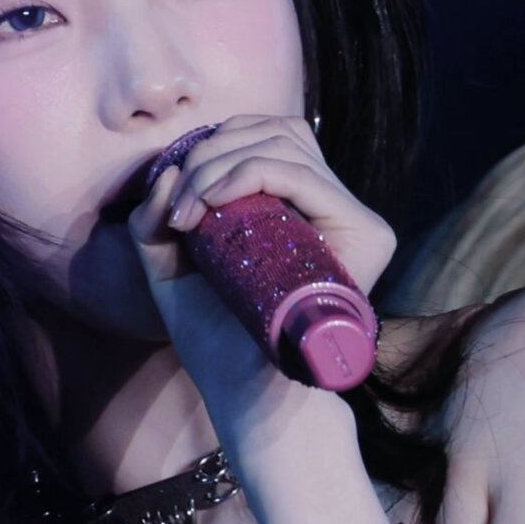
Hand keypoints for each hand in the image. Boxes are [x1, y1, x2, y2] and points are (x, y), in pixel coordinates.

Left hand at [125, 114, 396, 427]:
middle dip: (210, 152)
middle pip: (277, 130)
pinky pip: (299, 173)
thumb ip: (157, 219)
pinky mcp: (367, 233)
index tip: (170, 202)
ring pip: (285, 143)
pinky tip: (208, 202)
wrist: (246, 393)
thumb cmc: (215, 339)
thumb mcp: (170, 269)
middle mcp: (332, 208)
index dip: (213, 148)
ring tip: (187, 210)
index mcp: (298, 209)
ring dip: (220, 164)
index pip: (266, 138)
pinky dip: (245, 174)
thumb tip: (167, 169)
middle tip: (176, 205)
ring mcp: (354, 219)